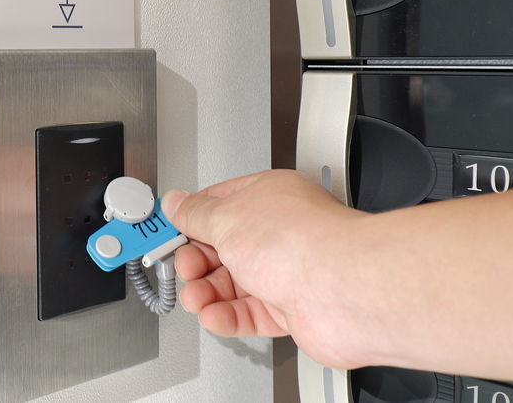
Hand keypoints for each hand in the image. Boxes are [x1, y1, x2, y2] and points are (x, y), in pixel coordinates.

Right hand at [163, 169, 365, 368]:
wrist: (344, 291)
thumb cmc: (303, 242)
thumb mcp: (227, 218)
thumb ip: (196, 213)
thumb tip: (176, 203)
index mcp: (267, 197)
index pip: (219, 204)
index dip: (190, 220)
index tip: (168, 233)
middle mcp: (279, 232)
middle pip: (223, 247)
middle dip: (196, 262)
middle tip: (185, 268)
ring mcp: (286, 271)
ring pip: (233, 284)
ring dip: (207, 292)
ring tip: (197, 297)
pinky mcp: (291, 308)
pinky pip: (248, 313)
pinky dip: (227, 316)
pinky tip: (215, 314)